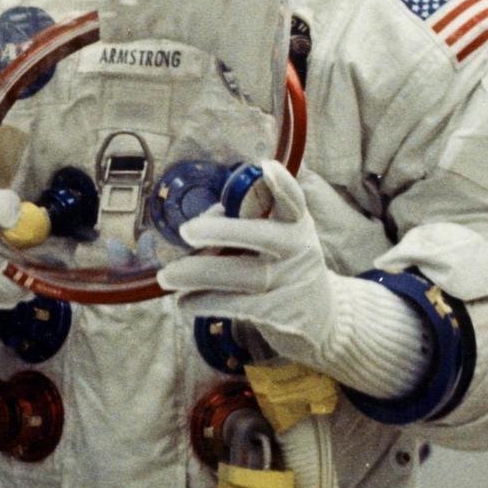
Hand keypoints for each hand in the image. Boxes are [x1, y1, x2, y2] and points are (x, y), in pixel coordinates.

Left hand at [156, 159, 348, 370]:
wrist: (322, 320)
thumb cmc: (282, 268)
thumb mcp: (275, 239)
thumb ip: (243, 224)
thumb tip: (200, 223)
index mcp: (296, 224)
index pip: (293, 201)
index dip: (282, 185)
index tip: (266, 167)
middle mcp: (298, 250)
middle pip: (261, 236)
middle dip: (221, 232)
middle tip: (185, 231)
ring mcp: (292, 283)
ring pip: (242, 275)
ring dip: (198, 274)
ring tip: (166, 276)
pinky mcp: (284, 316)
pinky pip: (237, 306)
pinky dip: (205, 303)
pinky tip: (184, 302)